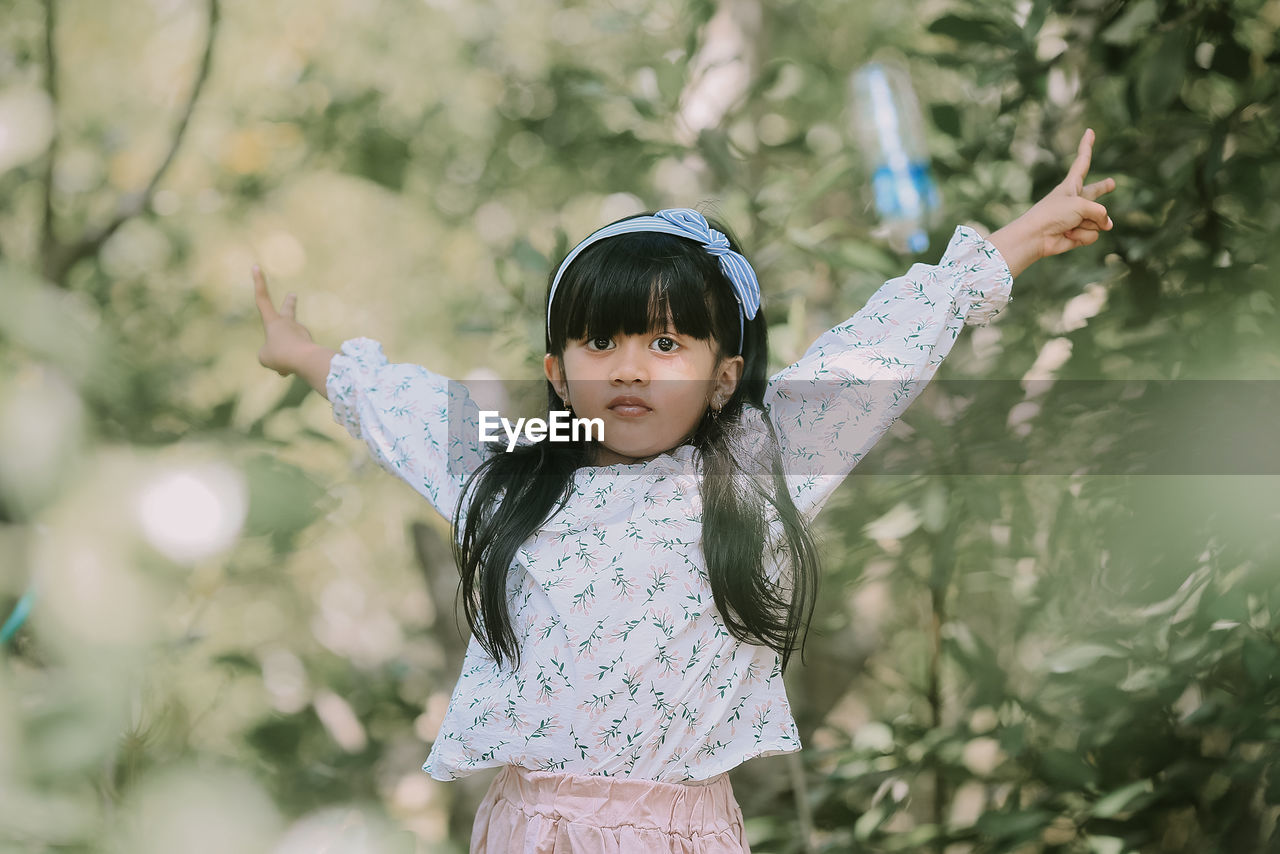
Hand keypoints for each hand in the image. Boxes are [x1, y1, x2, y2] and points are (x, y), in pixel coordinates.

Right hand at [253, 266, 313, 375]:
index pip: (262, 299)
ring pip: (288, 349)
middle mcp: (288, 323)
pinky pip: (295, 360)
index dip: (258, 283)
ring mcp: (301, 333)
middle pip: (288, 310)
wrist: (305, 360)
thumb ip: (271, 355)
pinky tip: (295, 370)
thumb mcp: (265, 357)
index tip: (257, 266)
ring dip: (283, 359)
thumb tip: (285, 360)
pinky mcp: (310, 345)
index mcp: (273, 321)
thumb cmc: (280, 355)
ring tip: (286, 364)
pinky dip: (292, 366)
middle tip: (293, 295)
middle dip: (289, 303)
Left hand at [989, 128, 1115, 276]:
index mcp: (1071, 185)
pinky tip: (1069, 235)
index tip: (1089, 131)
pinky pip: (1092, 234)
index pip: (1082, 161)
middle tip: (1111, 183)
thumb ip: (1100, 212)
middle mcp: (1075, 200)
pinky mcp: (1078, 233)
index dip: (1087, 146)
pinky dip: (1082, 236)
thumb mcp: (1081, 205)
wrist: (1036, 236)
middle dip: (1102, 188)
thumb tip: (1107, 225)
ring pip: (1098, 220)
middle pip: (1095, 191)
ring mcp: (1077, 217)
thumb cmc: (1053, 214)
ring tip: (1070, 224)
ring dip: (1087, 224)